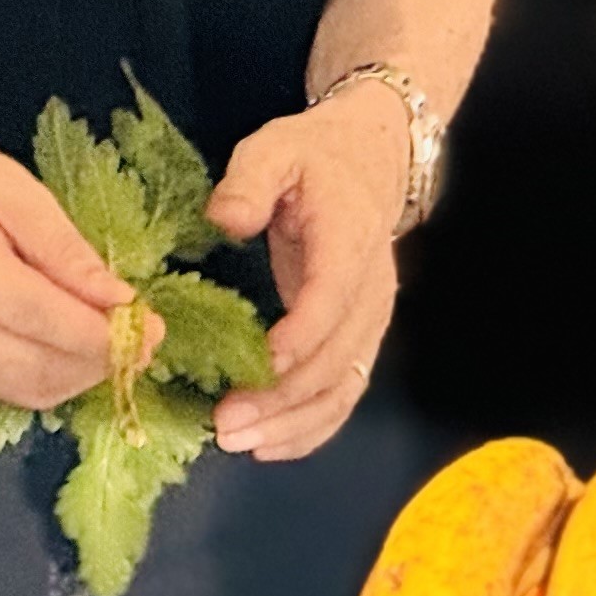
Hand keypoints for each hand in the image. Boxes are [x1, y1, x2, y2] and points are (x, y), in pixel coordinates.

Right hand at [0, 117, 135, 410]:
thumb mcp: (16, 191)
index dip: (102, 334)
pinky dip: (47, 376)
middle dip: (101, 360)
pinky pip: (6, 391)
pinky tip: (62, 344)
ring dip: (80, 373)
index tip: (149, 327)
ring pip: (26, 390)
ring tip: (111, 338)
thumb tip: (118, 299)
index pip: (40, 319)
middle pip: (36, 368)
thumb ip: (67, 251)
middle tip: (144, 337)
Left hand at [202, 82, 407, 461]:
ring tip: (239, 443)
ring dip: (294, 423)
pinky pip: (345, 393)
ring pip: (344, 386)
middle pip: (337, 359)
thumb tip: (225, 219)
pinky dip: (313, 427)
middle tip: (224, 424)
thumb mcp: (274, 149)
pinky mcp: (360, 337)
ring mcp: (370, 319)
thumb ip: (249, 181)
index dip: (298, 338)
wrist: (371, 158)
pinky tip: (271, 446)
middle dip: (282, 399)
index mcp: (350, 241)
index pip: (331, 300)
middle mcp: (370, 290)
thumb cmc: (314, 156)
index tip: (255, 364)